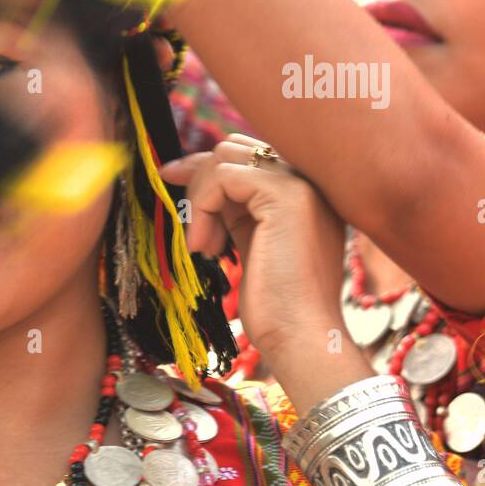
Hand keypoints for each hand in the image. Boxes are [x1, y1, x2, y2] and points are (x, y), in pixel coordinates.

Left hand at [161, 135, 347, 358]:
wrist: (302, 337)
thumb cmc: (278, 306)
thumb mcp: (257, 245)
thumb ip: (241, 211)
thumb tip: (203, 181)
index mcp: (308, 192)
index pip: (252, 156)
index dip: (209, 166)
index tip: (174, 178)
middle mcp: (310, 181)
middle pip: (237, 149)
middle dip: (199, 173)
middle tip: (174, 199)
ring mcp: (302, 185)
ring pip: (227, 157)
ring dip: (200, 197)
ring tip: (202, 245)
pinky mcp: (286, 196)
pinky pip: (224, 177)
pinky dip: (203, 207)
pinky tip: (205, 246)